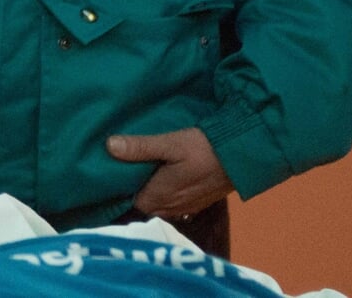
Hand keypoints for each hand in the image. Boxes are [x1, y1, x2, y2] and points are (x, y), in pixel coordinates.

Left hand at [106, 127, 232, 219]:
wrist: (243, 156)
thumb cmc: (204, 150)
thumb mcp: (170, 144)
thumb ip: (140, 147)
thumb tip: (109, 146)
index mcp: (159, 197)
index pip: (128, 200)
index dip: (118, 187)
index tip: (108, 171)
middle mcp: (171, 208)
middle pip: (144, 203)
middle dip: (133, 189)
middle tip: (122, 167)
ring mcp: (186, 207)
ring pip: (159, 203)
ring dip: (151, 190)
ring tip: (140, 169)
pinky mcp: (199, 202)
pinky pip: (174, 202)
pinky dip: (166, 191)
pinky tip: (163, 175)